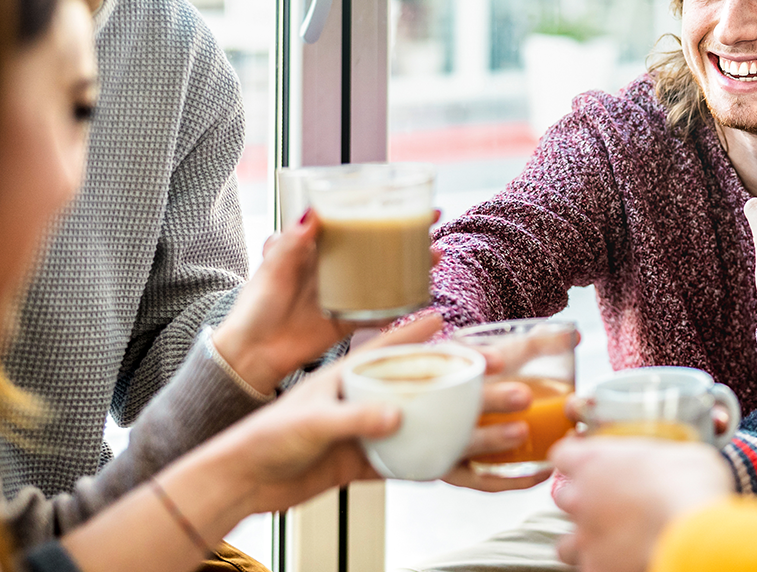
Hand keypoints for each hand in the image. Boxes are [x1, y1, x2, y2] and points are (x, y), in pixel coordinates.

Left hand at [199, 313, 445, 514]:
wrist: (244, 482)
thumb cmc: (264, 438)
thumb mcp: (311, 421)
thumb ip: (354, 418)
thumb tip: (396, 416)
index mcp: (341, 377)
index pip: (383, 347)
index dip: (412, 331)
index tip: (441, 315)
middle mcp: (355, 399)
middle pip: (405, 383)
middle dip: (439, 376)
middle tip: (471, 372)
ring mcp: (359, 430)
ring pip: (407, 420)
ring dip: (436, 419)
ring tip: (469, 415)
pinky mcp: (359, 460)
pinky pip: (399, 458)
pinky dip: (420, 458)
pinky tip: (445, 459)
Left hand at [219, 209, 448, 395]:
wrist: (253, 353)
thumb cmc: (255, 307)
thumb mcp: (272, 269)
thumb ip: (291, 243)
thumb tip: (310, 213)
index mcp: (315, 248)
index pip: (352, 221)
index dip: (379, 210)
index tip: (403, 199)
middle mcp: (334, 267)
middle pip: (377, 246)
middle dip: (407, 235)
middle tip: (432, 227)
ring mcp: (346, 293)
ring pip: (386, 274)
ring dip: (412, 266)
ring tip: (434, 258)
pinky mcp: (350, 319)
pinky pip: (381, 310)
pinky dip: (402, 305)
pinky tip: (421, 297)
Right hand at [439, 326, 579, 492]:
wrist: (446, 419)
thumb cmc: (482, 382)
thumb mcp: (501, 356)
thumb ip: (536, 344)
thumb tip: (577, 335)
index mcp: (447, 368)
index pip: (452, 358)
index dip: (473, 358)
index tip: (499, 359)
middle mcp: (439, 405)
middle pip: (458, 403)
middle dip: (490, 399)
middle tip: (523, 396)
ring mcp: (444, 441)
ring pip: (465, 443)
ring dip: (492, 439)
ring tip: (523, 432)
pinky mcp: (456, 472)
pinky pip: (481, 480)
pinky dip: (510, 479)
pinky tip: (540, 470)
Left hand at [550, 437, 734, 571]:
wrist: (690, 535)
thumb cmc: (689, 488)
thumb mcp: (682, 454)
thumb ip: (663, 458)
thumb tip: (676, 462)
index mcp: (595, 461)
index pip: (563, 455)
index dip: (576, 461)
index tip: (588, 465)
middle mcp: (581, 497)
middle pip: (563, 498)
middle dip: (582, 503)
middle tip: (610, 506)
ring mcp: (585, 536)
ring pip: (566, 543)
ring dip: (584, 542)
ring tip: (610, 544)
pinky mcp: (595, 568)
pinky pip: (589, 568)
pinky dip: (604, 566)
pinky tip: (624, 562)